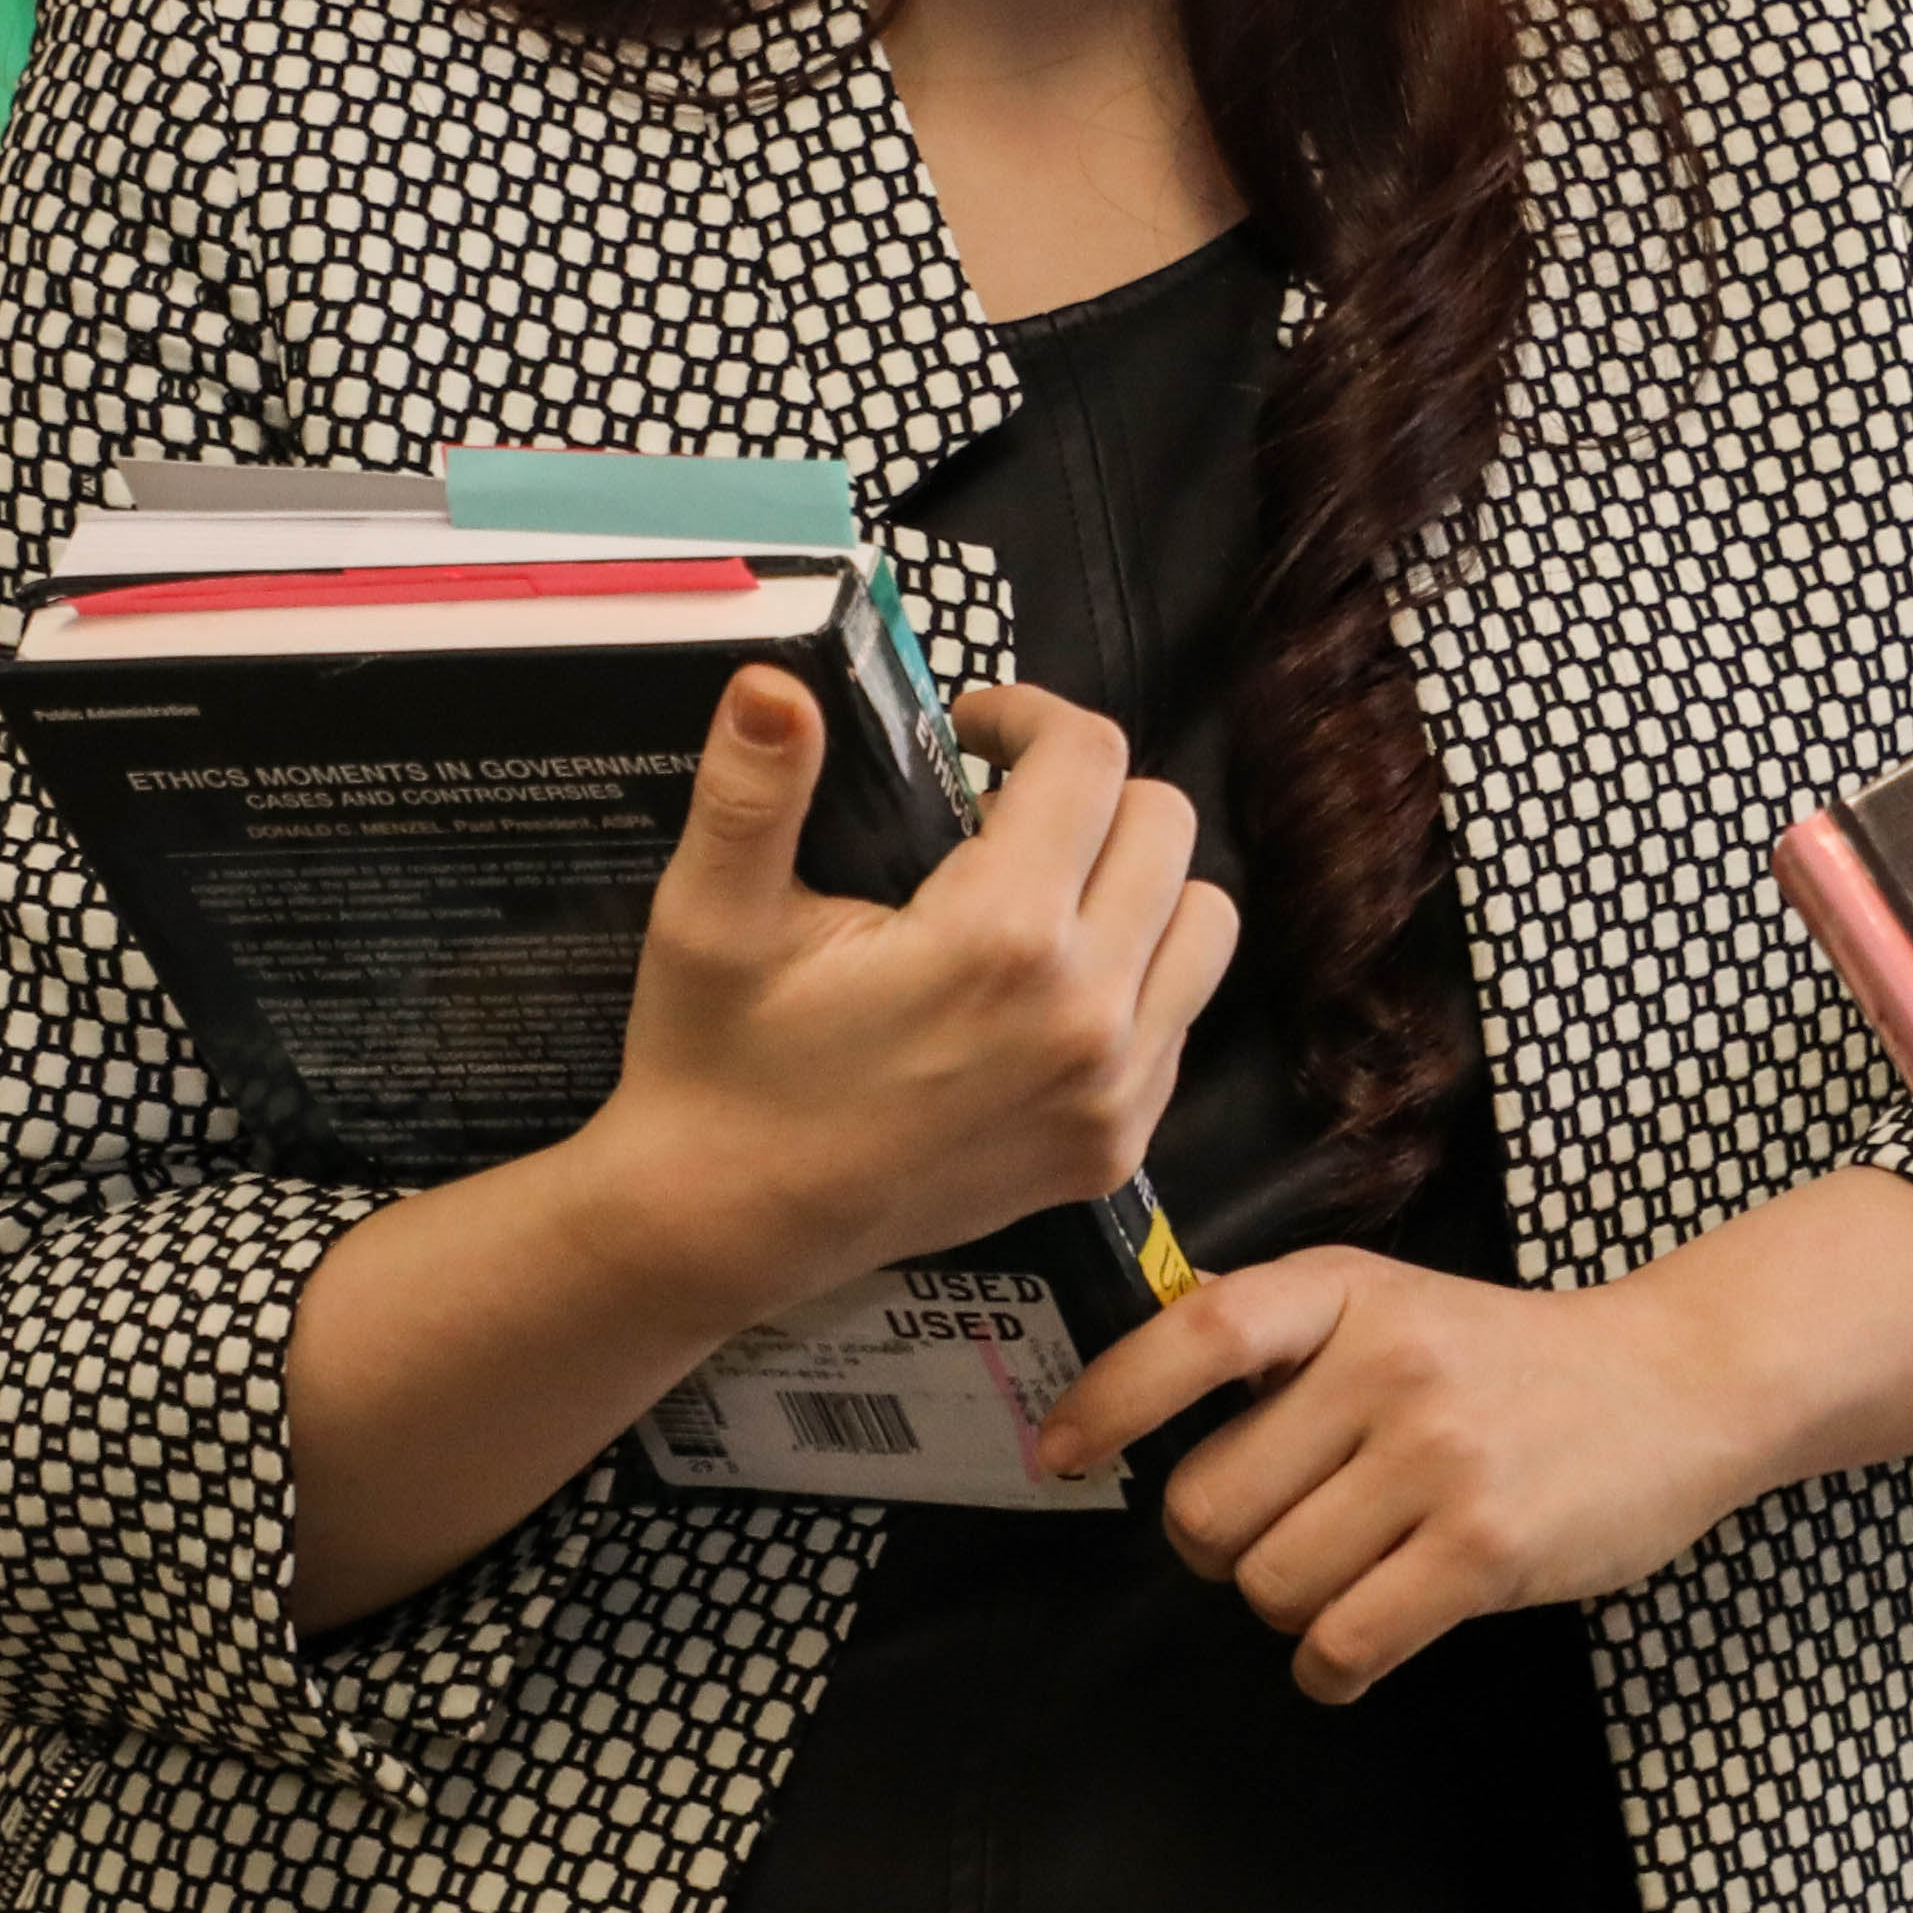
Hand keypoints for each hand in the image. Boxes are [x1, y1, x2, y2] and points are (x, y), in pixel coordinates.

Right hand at [570, 674, 1235, 1326]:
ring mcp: (1115, 1092)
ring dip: (1134, 880)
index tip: (970, 731)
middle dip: (1084, 791)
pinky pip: (1181, 1018)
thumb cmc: (713, 1064)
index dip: (1029, 716)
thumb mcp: (710, 918)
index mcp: (1003, 939)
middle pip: (1164, 824)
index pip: (1090, 759)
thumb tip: (774, 683)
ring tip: (1037, 886)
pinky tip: (1039, 985)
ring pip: (1203, 919)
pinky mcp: (1116, 1149)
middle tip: (995, 808)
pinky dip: (1135, 977)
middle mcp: (1089, 1014)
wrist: (722, 1229)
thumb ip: (753, 791)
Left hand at [1040, 1249, 1771, 1702]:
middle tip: (1284, 1534)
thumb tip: (1130, 1385)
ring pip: (1272, 1587)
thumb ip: (1279, 1338)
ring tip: (1352, 1576)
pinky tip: (1365, 1640)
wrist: (1680, 1384)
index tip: (1061, 1456)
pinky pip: (1342, 1644)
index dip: (1110, 1400)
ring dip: (1290, 1610)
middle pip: (1209, 1509)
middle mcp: (1388, 1366)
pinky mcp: (1485, 1551)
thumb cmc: (1512, 1361)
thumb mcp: (1393, 1306)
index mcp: (1347, 1293)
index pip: (1198, 1333)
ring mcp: (1440, 1459)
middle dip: (1225, 1548)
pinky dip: (1332, 1667)